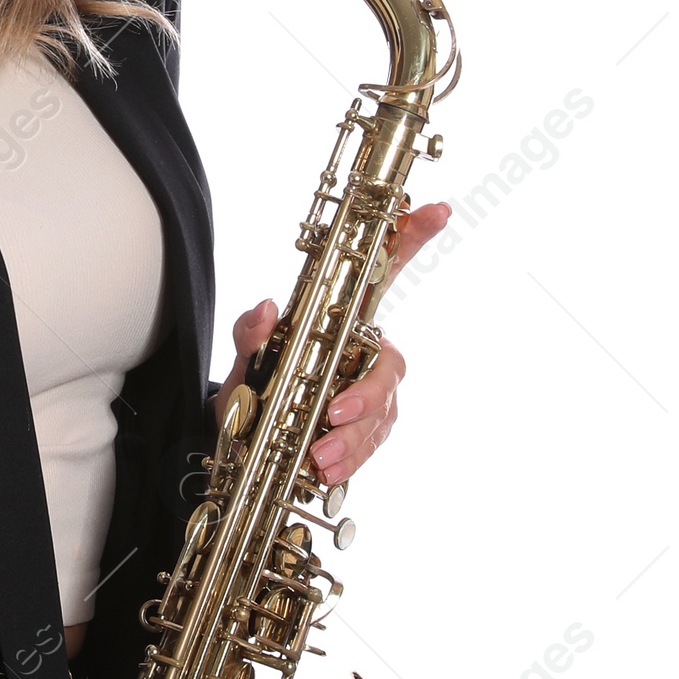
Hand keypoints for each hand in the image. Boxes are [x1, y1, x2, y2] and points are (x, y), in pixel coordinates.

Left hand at [211, 201, 450, 485]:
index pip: (383, 275)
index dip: (412, 239)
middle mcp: (364, 355)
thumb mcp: (244, 361)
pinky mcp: (365, 432)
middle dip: (369, 391)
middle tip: (335, 411)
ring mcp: (368, 395)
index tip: (437, 209)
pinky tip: (324, 470)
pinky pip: (368, 445)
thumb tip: (266, 307)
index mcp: (341, 323)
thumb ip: (250, 334)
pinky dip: (348, 459)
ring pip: (382, 412)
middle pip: (392, 366)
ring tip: (318, 455)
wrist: (241, 439)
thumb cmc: (254, 386)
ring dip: (352, 437)